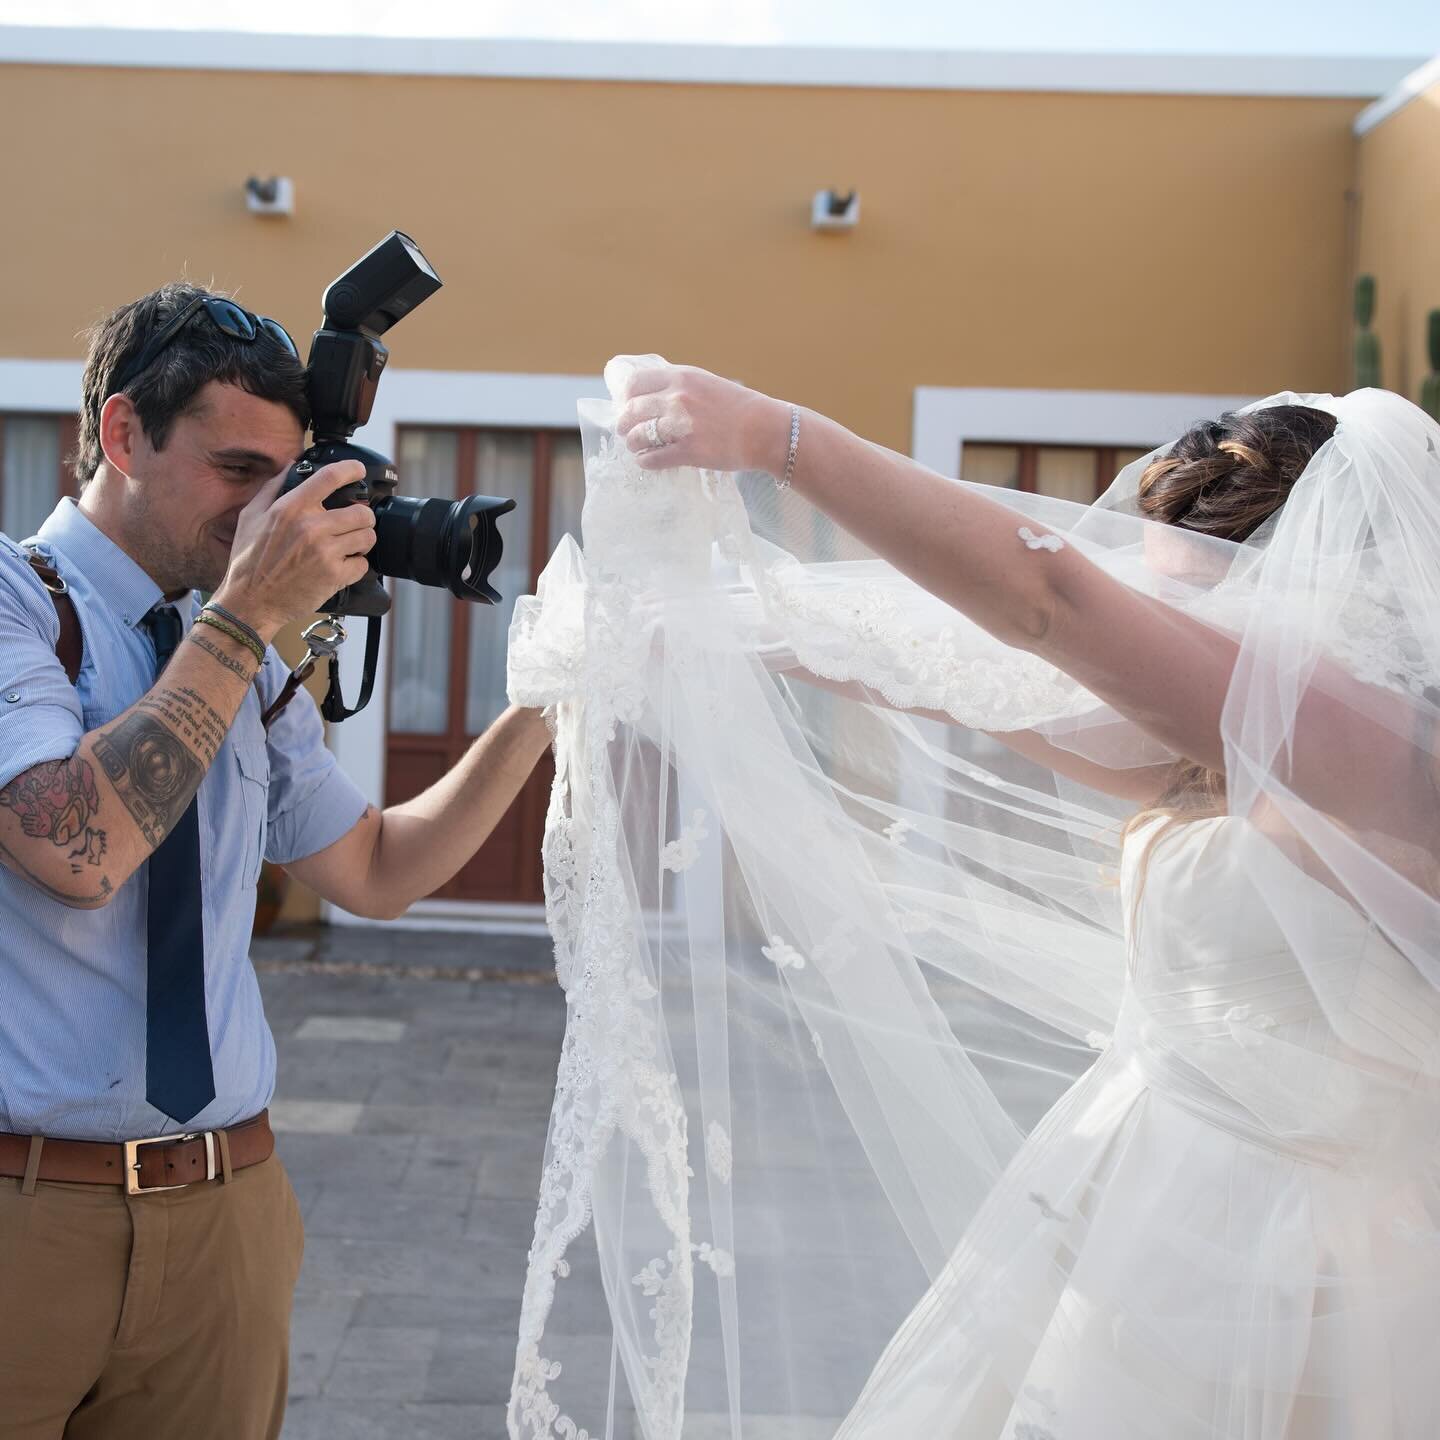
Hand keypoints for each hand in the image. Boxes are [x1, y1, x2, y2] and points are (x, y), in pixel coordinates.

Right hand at [211, 461, 377, 640]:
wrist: (250, 602)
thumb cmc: (248, 562)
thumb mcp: (250, 517)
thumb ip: (272, 488)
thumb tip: (290, 466)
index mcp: (291, 508)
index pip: (330, 477)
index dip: (351, 469)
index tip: (358, 470)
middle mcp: (311, 527)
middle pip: (362, 513)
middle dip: (363, 518)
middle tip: (355, 524)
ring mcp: (325, 552)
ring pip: (367, 537)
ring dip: (362, 541)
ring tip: (350, 545)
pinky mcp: (334, 575)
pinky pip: (363, 564)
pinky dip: (357, 566)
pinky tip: (342, 566)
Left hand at [613, 363, 791, 474]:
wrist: (765, 430)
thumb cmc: (739, 407)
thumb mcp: (707, 383)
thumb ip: (680, 386)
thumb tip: (653, 395)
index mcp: (681, 377)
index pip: (635, 383)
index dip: (626, 397)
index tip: (627, 406)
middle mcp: (677, 398)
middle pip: (632, 410)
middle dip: (625, 423)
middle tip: (626, 431)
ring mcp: (681, 425)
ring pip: (638, 435)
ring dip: (633, 444)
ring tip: (636, 447)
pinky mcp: (688, 451)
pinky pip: (653, 458)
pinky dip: (645, 461)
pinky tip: (646, 461)